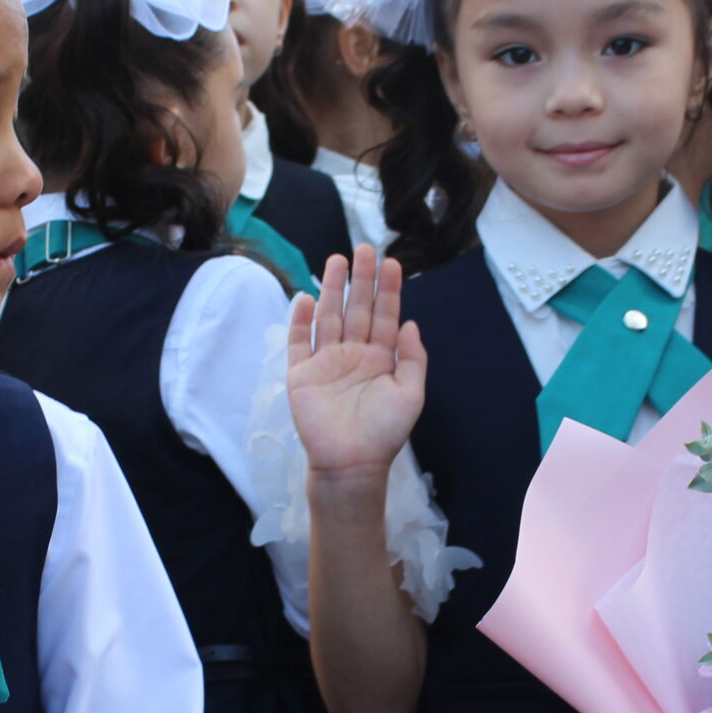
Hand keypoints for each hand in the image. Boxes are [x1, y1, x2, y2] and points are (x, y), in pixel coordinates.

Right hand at [289, 245, 426, 478]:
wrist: (351, 463)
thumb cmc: (383, 432)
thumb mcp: (411, 395)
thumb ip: (412, 358)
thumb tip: (411, 323)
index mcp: (381, 358)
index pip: (385, 316)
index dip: (389, 290)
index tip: (392, 263)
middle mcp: (353, 354)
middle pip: (357, 308)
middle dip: (361, 279)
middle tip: (364, 249)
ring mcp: (326, 362)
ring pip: (329, 317)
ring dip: (331, 289)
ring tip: (336, 260)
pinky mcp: (302, 374)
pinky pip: (299, 342)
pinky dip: (300, 321)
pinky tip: (305, 297)